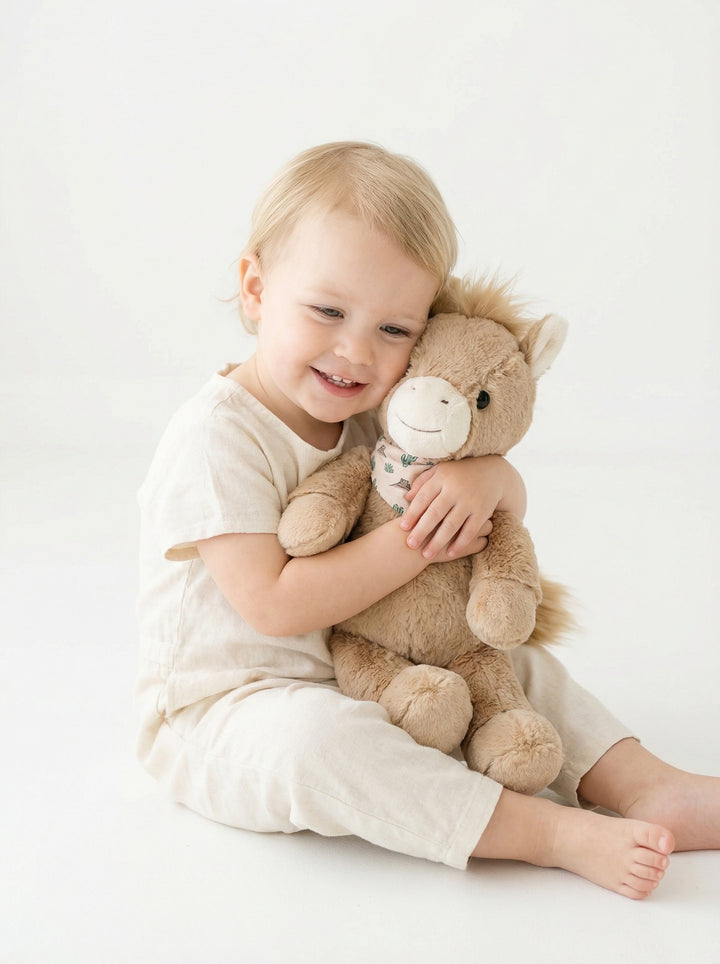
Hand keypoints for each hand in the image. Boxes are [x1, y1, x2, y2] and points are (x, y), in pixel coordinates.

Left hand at [400, 456, 525, 559]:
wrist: (492, 472)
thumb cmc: (459, 473)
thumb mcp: (440, 470)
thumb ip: (422, 482)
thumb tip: (407, 498)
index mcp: (442, 478)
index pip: (424, 497)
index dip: (412, 513)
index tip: (402, 527)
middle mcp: (455, 490)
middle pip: (435, 513)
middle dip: (422, 530)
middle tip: (410, 544)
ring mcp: (470, 502)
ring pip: (451, 525)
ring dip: (438, 541)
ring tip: (426, 555)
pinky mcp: (482, 512)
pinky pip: (470, 530)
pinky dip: (460, 543)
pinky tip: (450, 553)